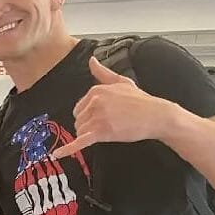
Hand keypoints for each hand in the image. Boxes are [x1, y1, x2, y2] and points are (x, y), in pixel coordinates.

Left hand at [51, 57, 175, 158]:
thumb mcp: (121, 81)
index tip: (100, 117)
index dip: (88, 115)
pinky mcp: (102, 132)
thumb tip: (91, 60)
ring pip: (80, 131)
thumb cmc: (141, 100)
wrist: (156, 115)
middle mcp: (94, 102)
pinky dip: (68, 149)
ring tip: (108, 131)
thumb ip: (103, 72)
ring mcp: (97, 117)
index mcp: (96, 90)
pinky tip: (58, 154)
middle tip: (107, 124)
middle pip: (78, 120)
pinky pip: (80, 142)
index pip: (78, 108)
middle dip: (89, 125)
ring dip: (90, 135)